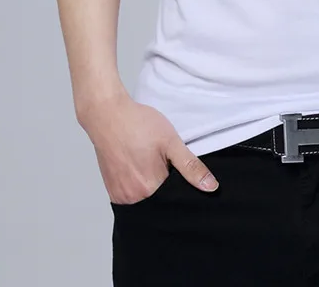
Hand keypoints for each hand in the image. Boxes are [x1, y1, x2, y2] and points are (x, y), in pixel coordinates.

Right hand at [78, 92, 219, 203]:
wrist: (107, 115)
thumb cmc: (137, 124)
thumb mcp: (171, 142)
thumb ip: (191, 166)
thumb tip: (211, 187)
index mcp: (149, 188)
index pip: (176, 199)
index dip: (183, 187)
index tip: (181, 172)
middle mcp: (133, 198)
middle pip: (160, 202)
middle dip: (168, 188)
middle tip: (165, 163)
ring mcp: (120, 196)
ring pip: (147, 200)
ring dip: (154, 187)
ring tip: (152, 164)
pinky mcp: (112, 190)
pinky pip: (132, 196)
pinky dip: (140, 186)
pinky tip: (142, 168)